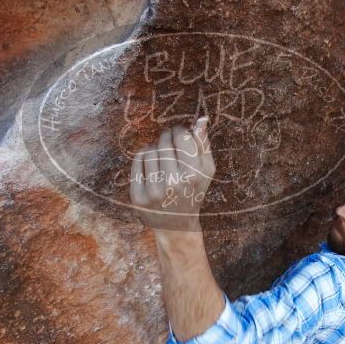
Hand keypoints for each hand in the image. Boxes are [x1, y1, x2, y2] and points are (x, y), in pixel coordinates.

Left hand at [130, 116, 214, 230]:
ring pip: (150, 150)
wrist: (177, 224)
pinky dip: (144, 156)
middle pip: (164, 141)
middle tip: (170, 142)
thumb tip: (201, 119)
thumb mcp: (207, 170)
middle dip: (167, 137)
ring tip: (162, 156)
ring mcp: (153, 191)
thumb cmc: (194, 191)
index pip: (181, 136)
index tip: (180, 134)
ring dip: (156, 147)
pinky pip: (137, 160)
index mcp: (193, 175)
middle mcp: (173, 183)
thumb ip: (204, 144)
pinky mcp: (138, 196)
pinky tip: (152, 162)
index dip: (180, 130)